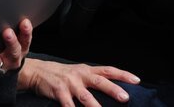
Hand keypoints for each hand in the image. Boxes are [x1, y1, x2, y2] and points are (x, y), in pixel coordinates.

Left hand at [0, 18, 31, 71]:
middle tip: (7, 32)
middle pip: (14, 50)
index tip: (24, 21)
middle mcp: (13, 57)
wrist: (6, 66)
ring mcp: (1, 64)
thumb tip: (7, 4)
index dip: (26, 31)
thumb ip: (13, 24)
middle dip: (12, 41)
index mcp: (21, 48)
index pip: (26, 39)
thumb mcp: (17, 37)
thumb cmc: (9, 45)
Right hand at [18, 58, 141, 106]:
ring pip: (85, 96)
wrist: (36, 72)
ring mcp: (69, 84)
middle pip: (99, 81)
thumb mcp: (77, 72)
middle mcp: (79, 75)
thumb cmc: (60, 74)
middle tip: (125, 98)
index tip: (137, 81)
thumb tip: (112, 90)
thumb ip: (92, 79)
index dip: (123, 75)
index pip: (108, 70)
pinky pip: (68, 105)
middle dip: (113, 90)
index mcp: (86, 70)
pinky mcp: (58, 92)